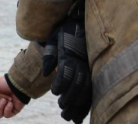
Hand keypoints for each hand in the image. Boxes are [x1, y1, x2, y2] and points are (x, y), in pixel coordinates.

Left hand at [42, 2, 91, 123]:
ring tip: (69, 117)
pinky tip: (81, 114)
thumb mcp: (54, 39)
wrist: (79, 23)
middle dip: (70, 100)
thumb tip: (46, 72)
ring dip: (78, 105)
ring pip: (86, 91)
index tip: (55, 93)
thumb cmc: (64, 32)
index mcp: (71, 56)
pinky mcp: (92, 72)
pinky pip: (91, 91)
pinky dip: (86, 104)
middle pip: (78, 86)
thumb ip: (50, 55)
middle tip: (63, 111)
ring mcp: (88, 69)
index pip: (67, 72)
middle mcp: (81, 64)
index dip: (61, 84)